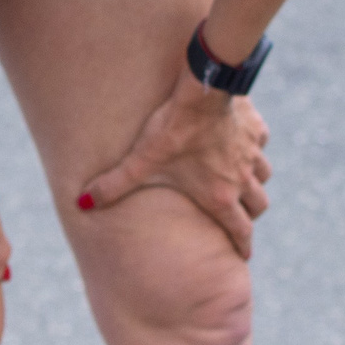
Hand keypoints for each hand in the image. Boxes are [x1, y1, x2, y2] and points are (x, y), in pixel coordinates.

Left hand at [80, 69, 272, 257]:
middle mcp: (242, 178)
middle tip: (239, 217)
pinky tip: (241, 141)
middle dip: (250, 214)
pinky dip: (254, 147)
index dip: (241, 246)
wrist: (203, 88)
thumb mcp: (140, 161)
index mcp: (220, 196)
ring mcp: (252, 153)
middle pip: (258, 206)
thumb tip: (80, 203)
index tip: (243, 256)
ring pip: (264, 176)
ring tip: (241, 180)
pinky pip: (260, 144)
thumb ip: (112, 185)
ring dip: (255, 182)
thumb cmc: (173, 129)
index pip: (240, 231)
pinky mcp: (255, 128)